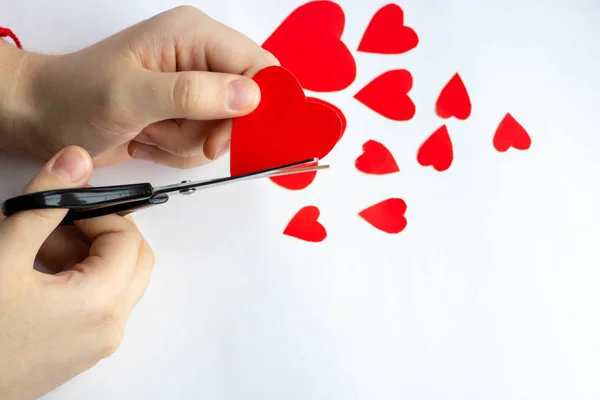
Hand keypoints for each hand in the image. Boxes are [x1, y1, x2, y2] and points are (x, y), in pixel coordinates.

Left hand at [0, 6, 277, 167]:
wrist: (43, 118)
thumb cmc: (75, 97)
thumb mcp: (131, 95)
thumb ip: (193, 94)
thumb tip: (252, 97)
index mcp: (195, 36)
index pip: (259, 66)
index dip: (259, 105)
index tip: (230, 137)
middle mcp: (201, 59)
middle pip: (249, 105)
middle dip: (214, 131)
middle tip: (174, 135)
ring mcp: (194, 91)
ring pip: (227, 131)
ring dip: (189, 144)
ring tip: (149, 132)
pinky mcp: (186, 116)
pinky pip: (206, 145)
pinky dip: (179, 152)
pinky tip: (148, 139)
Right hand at [0, 146, 153, 399]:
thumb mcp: (4, 257)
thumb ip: (46, 204)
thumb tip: (78, 160)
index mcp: (101, 304)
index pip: (127, 238)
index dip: (98, 212)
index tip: (64, 205)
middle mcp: (109, 328)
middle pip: (132, 260)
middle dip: (98, 232)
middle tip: (56, 224)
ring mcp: (96, 345)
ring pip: (116, 283)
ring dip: (86, 256)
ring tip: (34, 248)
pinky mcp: (78, 353)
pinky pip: (98, 306)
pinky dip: (78, 281)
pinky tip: (34, 275)